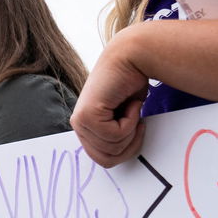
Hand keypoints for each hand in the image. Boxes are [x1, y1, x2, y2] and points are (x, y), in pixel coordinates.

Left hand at [71, 36, 150, 166]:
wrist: (131, 57)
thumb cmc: (130, 83)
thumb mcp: (124, 116)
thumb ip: (116, 135)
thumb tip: (121, 153)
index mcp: (86, 127)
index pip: (103, 159)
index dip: (126, 151)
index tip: (137, 130)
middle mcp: (79, 125)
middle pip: (107, 159)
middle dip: (130, 144)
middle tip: (138, 122)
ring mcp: (80, 121)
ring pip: (113, 148)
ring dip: (131, 129)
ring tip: (131, 107)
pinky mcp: (87, 115)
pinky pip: (115, 135)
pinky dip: (131, 121)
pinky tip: (130, 103)